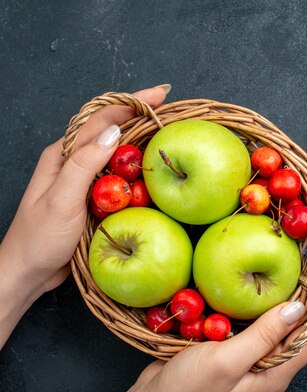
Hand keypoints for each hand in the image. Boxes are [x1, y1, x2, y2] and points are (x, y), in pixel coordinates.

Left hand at [0, 85, 169, 347]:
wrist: (28, 272)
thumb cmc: (40, 238)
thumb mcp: (62, 200)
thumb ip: (85, 164)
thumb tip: (114, 132)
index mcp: (63, 155)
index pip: (100, 120)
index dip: (130, 104)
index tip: (159, 95)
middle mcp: (74, 162)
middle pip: (110, 130)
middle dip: (139, 114)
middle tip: (168, 106)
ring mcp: (84, 179)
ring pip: (116, 152)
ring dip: (140, 138)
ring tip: (166, 128)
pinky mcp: (94, 197)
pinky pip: (119, 176)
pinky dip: (137, 166)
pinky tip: (152, 167)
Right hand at [97, 246, 306, 391]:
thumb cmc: (186, 391)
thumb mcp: (225, 363)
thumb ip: (262, 337)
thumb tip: (298, 308)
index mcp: (277, 370)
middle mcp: (273, 361)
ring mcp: (256, 352)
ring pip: (286, 315)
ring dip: (300, 287)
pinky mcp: (238, 343)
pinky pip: (262, 314)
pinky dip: (270, 292)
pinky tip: (269, 275)